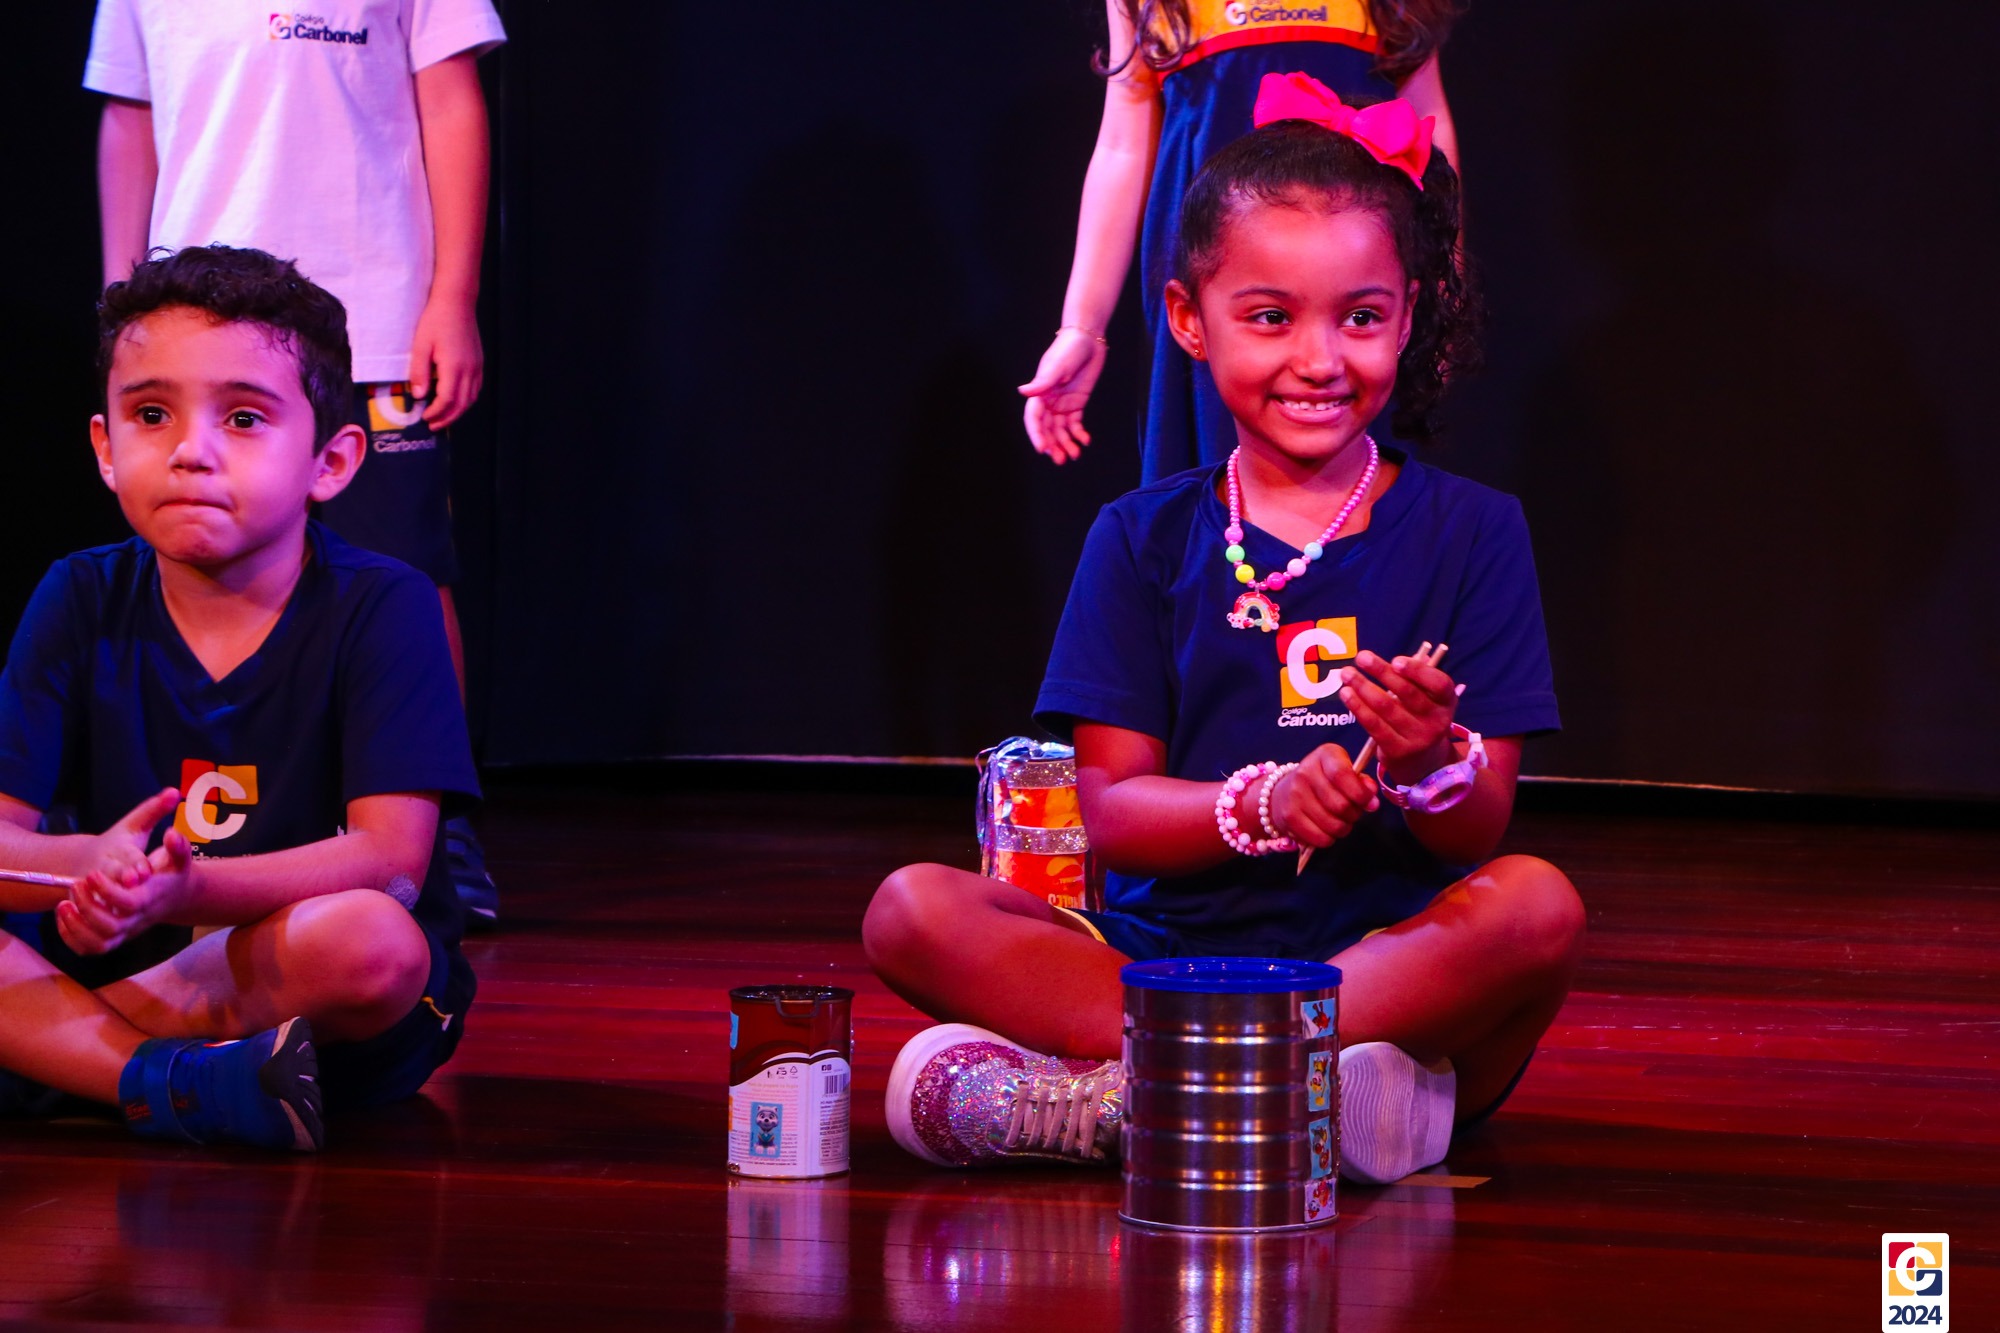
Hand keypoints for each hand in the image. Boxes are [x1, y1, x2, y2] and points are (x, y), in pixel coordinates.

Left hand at [58, 797, 197, 955]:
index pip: (128, 903)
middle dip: (88, 907)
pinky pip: (88, 948)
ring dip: (75, 926)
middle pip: (110, 926)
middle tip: (76, 884)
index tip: (92, 874)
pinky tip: (64, 915)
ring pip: (98, 943)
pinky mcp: (113, 938)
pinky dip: (71, 937)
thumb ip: (178, 846)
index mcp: (149, 900)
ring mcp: (124, 932)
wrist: (174, 898)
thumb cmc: (171, 875)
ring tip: (63, 904)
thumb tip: (172, 833)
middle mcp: (136, 920)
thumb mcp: (179, 859)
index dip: (107, 891)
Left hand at [410, 294, 483, 428]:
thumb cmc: (436, 321)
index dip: (436, 412)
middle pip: (462, 404)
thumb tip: (418, 395)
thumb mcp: (420, 345)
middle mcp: (470, 370)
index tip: (424, 417)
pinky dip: (466, 399)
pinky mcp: (479, 362)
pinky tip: (456, 400)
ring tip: (444, 416)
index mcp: (454, 367)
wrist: (457, 303)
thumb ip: (419, 372)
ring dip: (458, 411)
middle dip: (448, 417)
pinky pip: (476, 388)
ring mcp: (477, 367)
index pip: (448, 399)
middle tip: (433, 425)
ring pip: (472, 398)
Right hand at [1019, 329, 1107, 463]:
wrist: (1087, 339)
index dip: (1036, 434)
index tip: (1042, 449)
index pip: (1034, 419)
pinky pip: (1075, 424)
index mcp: (1039, 394)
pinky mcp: (1076, 404)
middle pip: (1047, 429)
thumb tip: (1022, 392)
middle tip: (1060, 460)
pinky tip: (1085, 441)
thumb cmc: (1069, 349)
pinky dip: (1078, 434)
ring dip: (1065, 444)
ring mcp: (1062, 404)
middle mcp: (1048, 402)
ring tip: (1074, 455)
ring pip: (1060, 430)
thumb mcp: (1056, 366)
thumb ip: (1042, 382)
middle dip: (1052, 445)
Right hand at [1267, 743, 1378, 848]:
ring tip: (1339, 821)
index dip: (1360, 793)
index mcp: (1325, 755)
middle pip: (1340, 805)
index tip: (1369, 802)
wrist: (1285, 791)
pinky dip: (1329, 839)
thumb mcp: (1345, 772)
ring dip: (1343, 828)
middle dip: (1354, 814)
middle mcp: (1305, 772)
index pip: (1342, 775)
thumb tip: (1372, 802)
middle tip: (1352, 813)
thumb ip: (1361, 783)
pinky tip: (1325, 830)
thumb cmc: (1324, 782)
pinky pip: (1320, 838)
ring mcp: (1294, 795)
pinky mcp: (1289, 817)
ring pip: (1332, 825)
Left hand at [1337, 649, 1458, 784]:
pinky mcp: (1398, 751)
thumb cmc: (1421, 719)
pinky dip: (1358, 707)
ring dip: (1363, 687)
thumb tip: (1411, 657)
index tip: (1395, 660)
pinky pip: (1374, 725)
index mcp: (1447, 702)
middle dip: (1382, 672)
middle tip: (1361, 657)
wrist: (1424, 764)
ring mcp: (1418, 738)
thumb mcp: (1429, 700)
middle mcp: (1437, 721)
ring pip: (1386, 707)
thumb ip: (1418, 679)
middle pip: (1408, 693)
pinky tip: (1346, 694)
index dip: (1418, 671)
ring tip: (1346, 673)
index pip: (1439, 683)